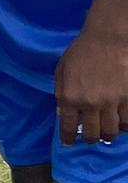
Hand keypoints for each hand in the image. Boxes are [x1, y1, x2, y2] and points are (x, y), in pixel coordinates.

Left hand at [56, 21, 127, 146]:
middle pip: (92, 133)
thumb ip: (61, 92)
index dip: (68, 138)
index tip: (69, 143)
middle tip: (90, 138)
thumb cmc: (82, 52)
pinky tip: (122, 125)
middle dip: (90, 139)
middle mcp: (90, 104)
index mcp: (69, 97)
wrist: (108, 39)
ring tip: (107, 134)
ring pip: (112, 131)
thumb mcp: (61, 71)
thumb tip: (63, 112)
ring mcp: (112, 102)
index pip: (67, 126)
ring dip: (108, 135)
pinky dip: (125, 126)